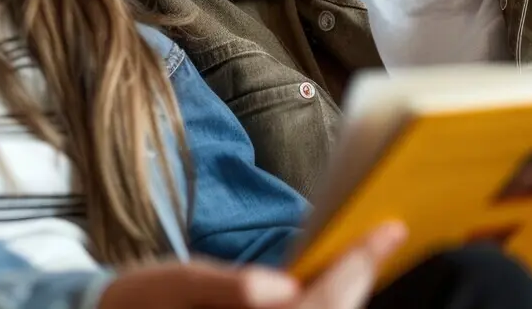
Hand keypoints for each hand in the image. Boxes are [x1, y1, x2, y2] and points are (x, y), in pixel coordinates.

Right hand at [97, 221, 407, 308]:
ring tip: (368, 249)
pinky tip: (337, 277)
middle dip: (362, 275)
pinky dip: (331, 300)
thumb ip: (227, 286)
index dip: (357, 266)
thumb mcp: (176, 284)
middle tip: (388, 232)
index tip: (387, 231)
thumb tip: (281, 287)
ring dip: (351, 291)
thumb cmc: (143, 302)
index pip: (318, 303)